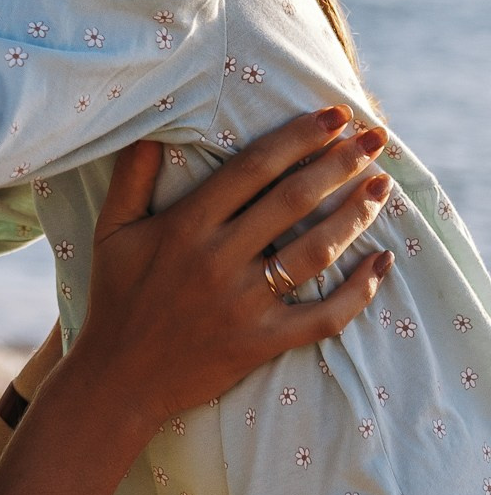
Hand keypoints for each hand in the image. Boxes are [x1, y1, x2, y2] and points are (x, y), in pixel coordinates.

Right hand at [71, 107, 392, 426]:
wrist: (118, 380)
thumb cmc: (116, 297)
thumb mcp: (112, 230)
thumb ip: (133, 175)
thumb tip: (154, 126)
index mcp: (185, 226)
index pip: (254, 168)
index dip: (299, 136)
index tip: (334, 115)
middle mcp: (218, 260)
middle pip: (293, 200)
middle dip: (340, 163)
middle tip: (374, 137)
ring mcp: (243, 304)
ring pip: (314, 251)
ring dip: (355, 215)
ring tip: (382, 186)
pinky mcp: (262, 342)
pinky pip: (322, 317)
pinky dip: (358, 292)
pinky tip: (381, 263)